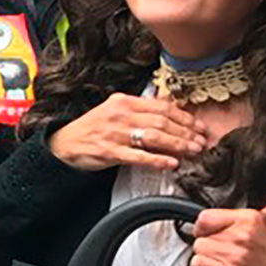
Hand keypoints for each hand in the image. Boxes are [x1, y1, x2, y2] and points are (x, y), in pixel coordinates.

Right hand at [46, 92, 212, 171]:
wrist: (64, 144)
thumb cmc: (92, 129)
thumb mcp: (114, 111)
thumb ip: (139, 112)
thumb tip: (170, 116)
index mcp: (123, 101)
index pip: (162, 107)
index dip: (184, 117)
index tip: (199, 126)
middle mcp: (120, 114)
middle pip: (162, 122)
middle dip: (186, 132)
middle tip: (201, 141)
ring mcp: (115, 133)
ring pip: (154, 137)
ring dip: (177, 145)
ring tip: (192, 151)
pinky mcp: (109, 151)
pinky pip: (138, 156)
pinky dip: (157, 160)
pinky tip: (171, 164)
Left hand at [190, 209, 265, 265]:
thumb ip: (241, 222)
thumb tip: (217, 223)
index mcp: (250, 218)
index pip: (205, 217)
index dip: (203, 228)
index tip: (206, 234)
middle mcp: (241, 234)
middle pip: (201, 236)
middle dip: (208, 246)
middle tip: (220, 254)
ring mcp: (236, 254)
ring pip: (199, 251)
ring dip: (206, 260)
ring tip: (221, 264)